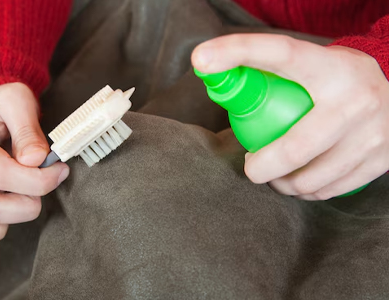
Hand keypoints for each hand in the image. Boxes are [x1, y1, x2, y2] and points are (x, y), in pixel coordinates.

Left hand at [192, 34, 388, 199]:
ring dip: (283, 185)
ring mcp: (373, 133)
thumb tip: (217, 81)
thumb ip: (274, 73)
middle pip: (295, 148)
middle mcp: (355, 99)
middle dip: (262, 168)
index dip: (237, 52)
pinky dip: (308, 191)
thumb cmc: (336, 81)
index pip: (279, 53)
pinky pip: (331, 190)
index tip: (202, 59)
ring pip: (311, 179)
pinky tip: (301, 183)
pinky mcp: (383, 159)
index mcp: (329, 68)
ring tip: (275, 177)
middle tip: (251, 167)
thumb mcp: (313, 65)